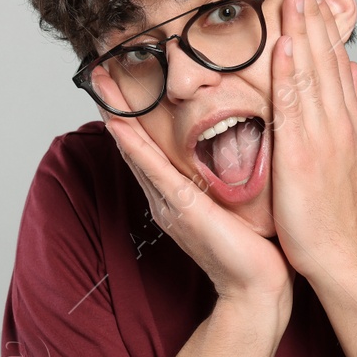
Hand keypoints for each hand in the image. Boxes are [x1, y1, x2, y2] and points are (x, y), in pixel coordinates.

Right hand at [91, 67, 294, 307]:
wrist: (258, 287)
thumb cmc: (255, 247)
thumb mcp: (238, 199)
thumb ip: (231, 173)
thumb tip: (240, 143)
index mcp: (177, 193)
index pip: (150, 144)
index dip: (135, 112)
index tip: (125, 79)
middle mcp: (165, 197)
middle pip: (134, 143)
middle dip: (115, 105)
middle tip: (98, 69)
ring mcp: (169, 204)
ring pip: (137, 151)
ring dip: (117, 116)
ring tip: (101, 85)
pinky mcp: (182, 210)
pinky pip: (154, 172)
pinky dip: (135, 147)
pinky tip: (120, 126)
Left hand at [268, 0, 356, 280]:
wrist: (338, 250)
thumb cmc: (336, 209)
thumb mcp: (351, 155)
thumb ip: (353, 114)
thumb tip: (355, 76)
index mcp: (346, 118)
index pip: (337, 58)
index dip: (328, 21)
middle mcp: (338, 119)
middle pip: (326, 55)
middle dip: (315, 11)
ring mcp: (322, 134)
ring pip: (311, 70)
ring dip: (302, 28)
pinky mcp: (301, 152)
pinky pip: (294, 104)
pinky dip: (289, 71)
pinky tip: (282, 43)